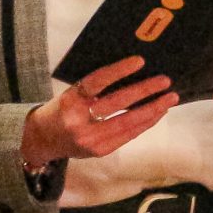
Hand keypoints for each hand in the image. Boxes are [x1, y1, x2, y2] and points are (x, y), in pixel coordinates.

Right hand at [22, 55, 175, 168]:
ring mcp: (90, 139)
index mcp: (70, 100)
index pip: (96, 82)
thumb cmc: (63, 109)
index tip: (140, 61)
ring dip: (153, 109)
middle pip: (116, 103)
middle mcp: (79, 121)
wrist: (42, 140)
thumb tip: (134, 71)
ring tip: (171, 98)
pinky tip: (158, 112)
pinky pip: (129, 135)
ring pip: (128, 122)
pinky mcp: (100, 151)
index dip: (119, 71)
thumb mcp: (72, 93)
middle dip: (145, 91)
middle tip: (165, 80)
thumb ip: (95, 86)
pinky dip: (146, 122)